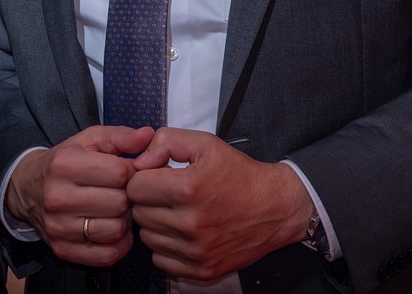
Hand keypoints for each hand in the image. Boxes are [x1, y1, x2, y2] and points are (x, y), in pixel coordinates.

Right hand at [5, 125, 153, 265]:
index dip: (131, 171)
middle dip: (127, 196)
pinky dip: (118, 244)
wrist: (28, 188)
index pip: (120, 173)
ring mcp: (58, 227)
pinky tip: (110, 228)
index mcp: (64, 165)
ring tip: (114, 209)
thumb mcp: (89, 140)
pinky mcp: (63, 250)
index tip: (125, 171)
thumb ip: (121, 136)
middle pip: (119, 203)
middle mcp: (57, 197)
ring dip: (123, 220)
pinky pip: (108, 255)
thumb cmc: (66, 160)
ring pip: (116, 230)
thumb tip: (149, 135)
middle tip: (120, 191)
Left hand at [127, 128, 313, 282]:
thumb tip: (139, 162)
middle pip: (139, 213)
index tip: (157, 177)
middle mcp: (190, 223)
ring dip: (156, 224)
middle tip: (168, 194)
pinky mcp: (202, 270)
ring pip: (147, 238)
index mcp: (187, 189)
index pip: (135, 187)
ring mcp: (196, 251)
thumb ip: (165, 141)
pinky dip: (166, 247)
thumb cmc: (239, 174)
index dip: (143, 178)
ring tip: (176, 212)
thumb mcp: (205, 143)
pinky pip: (161, 261)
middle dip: (148, 200)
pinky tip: (181, 232)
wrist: (277, 208)